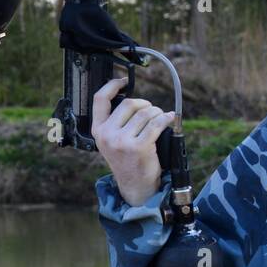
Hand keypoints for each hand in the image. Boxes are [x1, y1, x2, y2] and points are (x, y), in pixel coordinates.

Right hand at [92, 77, 175, 206]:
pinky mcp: (139, 147)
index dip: (112, 85)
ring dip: (156, 112)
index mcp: (98, 130)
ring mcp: (122, 141)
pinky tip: (169, 118)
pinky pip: (156, 124)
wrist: (135, 185)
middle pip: (129, 104)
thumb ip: (115, 122)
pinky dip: (166, 118)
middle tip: (151, 110)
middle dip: (144, 104)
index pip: (100, 99)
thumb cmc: (127, 160)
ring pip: (145, 113)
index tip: (124, 81)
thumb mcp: (111, 141)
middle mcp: (107, 135)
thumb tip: (133, 100)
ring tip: (160, 118)